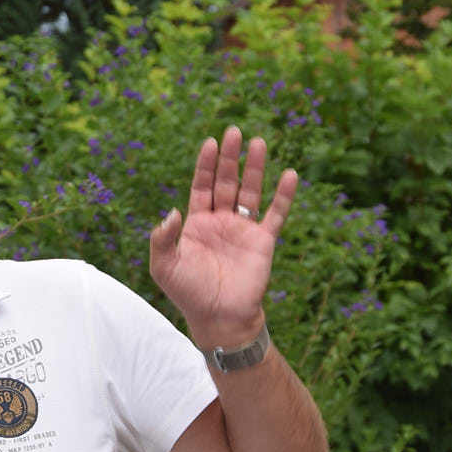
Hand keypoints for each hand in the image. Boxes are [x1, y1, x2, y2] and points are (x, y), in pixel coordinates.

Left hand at [149, 125, 297, 347]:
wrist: (219, 319)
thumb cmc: (189, 294)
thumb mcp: (164, 267)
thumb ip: (162, 239)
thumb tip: (172, 211)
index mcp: (197, 223)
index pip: (202, 185)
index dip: (205, 164)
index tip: (210, 142)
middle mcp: (221, 221)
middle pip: (226, 181)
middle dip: (229, 157)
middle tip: (234, 132)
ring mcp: (244, 230)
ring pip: (251, 191)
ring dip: (255, 168)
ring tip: (259, 142)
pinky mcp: (263, 241)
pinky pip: (276, 214)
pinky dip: (284, 195)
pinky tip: (290, 174)